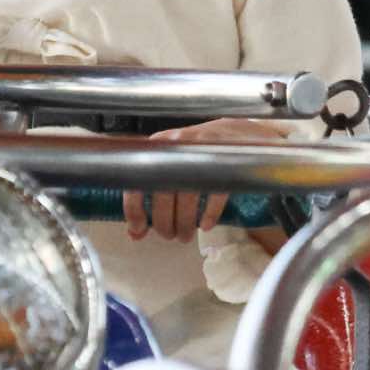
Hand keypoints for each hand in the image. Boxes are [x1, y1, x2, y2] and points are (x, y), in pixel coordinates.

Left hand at [123, 118, 291, 241]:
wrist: (234, 133)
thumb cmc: (196, 154)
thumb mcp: (170, 166)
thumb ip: (151, 195)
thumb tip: (135, 233)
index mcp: (158, 147)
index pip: (137, 180)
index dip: (134, 209)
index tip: (139, 229)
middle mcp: (177, 145)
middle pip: (163, 193)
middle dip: (164, 223)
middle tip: (170, 236)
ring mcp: (202, 151)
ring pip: (187, 196)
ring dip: (185, 223)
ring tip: (186, 235)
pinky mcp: (225, 159)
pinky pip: (215, 193)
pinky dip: (209, 214)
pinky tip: (206, 225)